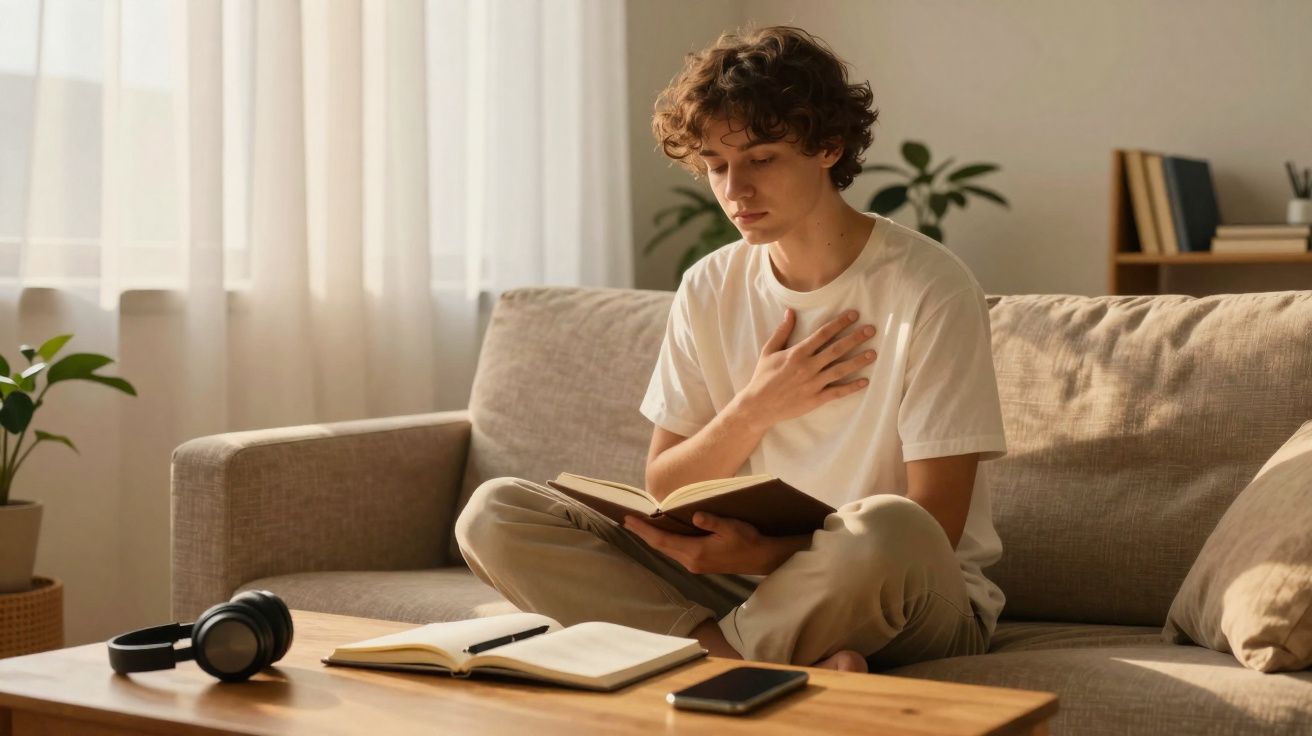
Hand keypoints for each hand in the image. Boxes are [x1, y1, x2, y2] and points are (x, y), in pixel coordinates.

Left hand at [622, 512, 793, 575]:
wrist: (761, 558)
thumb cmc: (748, 540)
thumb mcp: (732, 527)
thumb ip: (712, 521)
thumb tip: (695, 516)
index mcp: (696, 552)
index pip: (662, 540)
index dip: (644, 530)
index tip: (629, 520)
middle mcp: (691, 561)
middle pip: (660, 547)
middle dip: (643, 534)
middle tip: (627, 521)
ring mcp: (695, 565)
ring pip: (667, 551)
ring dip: (653, 539)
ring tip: (639, 526)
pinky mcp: (700, 564)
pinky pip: (675, 552)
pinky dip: (664, 542)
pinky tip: (662, 535)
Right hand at [733, 309, 877, 429]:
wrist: (758, 406)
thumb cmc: (763, 377)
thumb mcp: (768, 351)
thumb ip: (782, 331)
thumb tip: (791, 312)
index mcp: (797, 353)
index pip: (823, 334)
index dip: (839, 323)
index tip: (854, 315)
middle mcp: (807, 367)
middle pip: (836, 349)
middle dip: (855, 338)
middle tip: (871, 330)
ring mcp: (813, 384)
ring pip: (840, 370)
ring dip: (858, 361)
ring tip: (873, 353)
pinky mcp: (815, 399)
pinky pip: (837, 392)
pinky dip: (851, 387)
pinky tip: (865, 382)